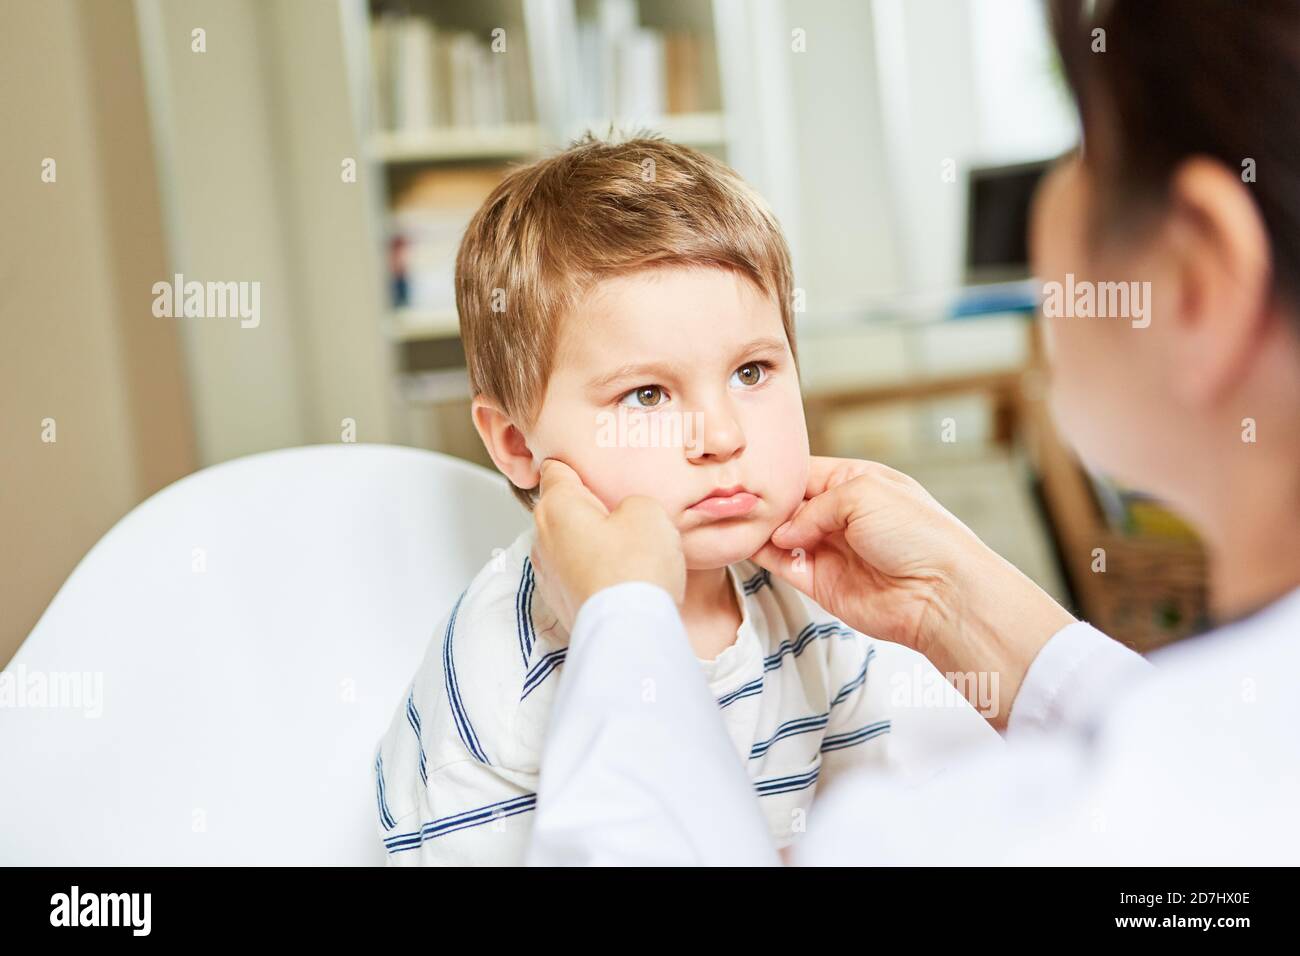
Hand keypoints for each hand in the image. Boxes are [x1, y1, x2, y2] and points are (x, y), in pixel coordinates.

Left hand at [530, 459, 685, 631]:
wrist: (630, 630)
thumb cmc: (634, 569)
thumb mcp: (648, 510)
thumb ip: (631, 500)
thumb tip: (625, 513)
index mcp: (557, 505)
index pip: (556, 469)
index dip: (577, 465)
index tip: (592, 467)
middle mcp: (543, 538)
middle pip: (562, 509)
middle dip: (589, 508)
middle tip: (623, 511)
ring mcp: (548, 574)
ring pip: (568, 544)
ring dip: (591, 543)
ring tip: (627, 549)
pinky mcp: (561, 602)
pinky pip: (575, 574)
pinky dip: (593, 572)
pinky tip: (621, 577)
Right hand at [751, 457, 1073, 726]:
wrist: (940, 594)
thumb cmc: (919, 535)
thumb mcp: (863, 493)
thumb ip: (814, 505)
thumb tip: (784, 531)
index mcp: (856, 482)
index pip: (804, 472)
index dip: (777, 473)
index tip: (748, 471)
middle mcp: (841, 515)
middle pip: (788, 503)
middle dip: (763, 500)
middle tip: (732, 495)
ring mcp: (829, 549)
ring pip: (780, 534)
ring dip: (758, 527)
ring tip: (731, 516)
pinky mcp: (820, 583)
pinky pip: (781, 565)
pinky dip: (761, 554)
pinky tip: (744, 541)